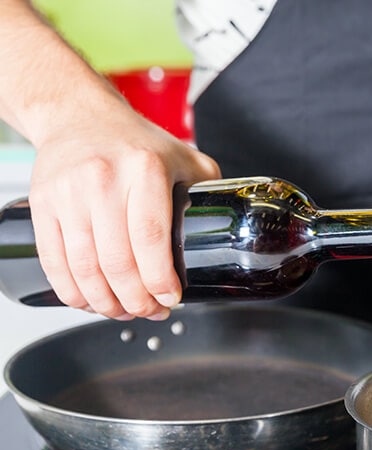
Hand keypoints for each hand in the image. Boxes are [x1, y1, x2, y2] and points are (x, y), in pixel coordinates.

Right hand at [27, 100, 219, 319]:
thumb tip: (232, 233)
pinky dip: (72, 292)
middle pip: (118, 261)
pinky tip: (90, 301)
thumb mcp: (184, 158)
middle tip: (149, 311)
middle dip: (136, 300)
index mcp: (145, 169)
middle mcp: (103, 179)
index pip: (151, 237)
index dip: (160, 279)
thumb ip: (209, 191)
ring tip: (124, 311)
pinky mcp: (41, 205)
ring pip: (84, 268)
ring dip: (105, 302)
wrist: (79, 116)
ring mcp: (67, 193)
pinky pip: (54, 262)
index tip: (170, 299)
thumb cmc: (136, 142)